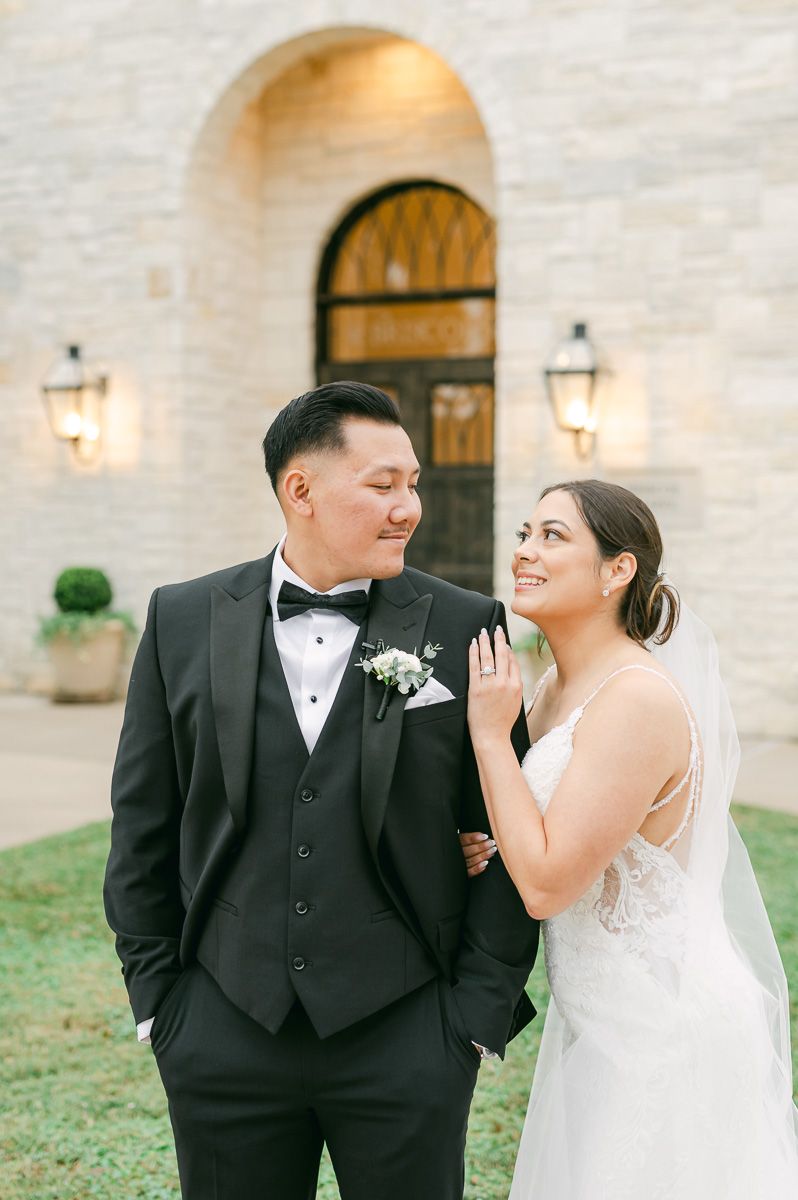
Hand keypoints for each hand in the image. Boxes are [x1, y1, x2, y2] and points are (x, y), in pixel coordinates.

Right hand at [459, 831, 496, 876]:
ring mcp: (459, 864)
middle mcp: (456, 854)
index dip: (475, 838)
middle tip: (492, 843)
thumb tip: (485, 837)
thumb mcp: (464, 839)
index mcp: (456, 843)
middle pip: (468, 850)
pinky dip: (478, 868)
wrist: (454, 863)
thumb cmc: (465, 846)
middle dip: (482, 846)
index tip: (485, 836)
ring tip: (492, 851)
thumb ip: (471, 837)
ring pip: (470, 861)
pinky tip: (486, 863)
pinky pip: (470, 872)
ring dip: (483, 856)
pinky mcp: (463, 873)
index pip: (464, 839)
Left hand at [467, 626, 522, 747]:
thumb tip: (511, 669)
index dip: (508, 649)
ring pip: (488, 658)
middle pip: (501, 655)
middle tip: (496, 629)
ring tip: (482, 633)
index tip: (504, 642)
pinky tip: (473, 645)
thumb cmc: (503, 721)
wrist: (492, 736)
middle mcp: (504, 683)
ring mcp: (489, 685)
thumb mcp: (516, 702)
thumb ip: (515, 685)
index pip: (513, 661)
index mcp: (516, 686)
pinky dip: (473, 654)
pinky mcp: (475, 689)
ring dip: (485, 642)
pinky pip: (474, 667)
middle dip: (498, 639)